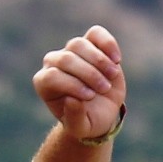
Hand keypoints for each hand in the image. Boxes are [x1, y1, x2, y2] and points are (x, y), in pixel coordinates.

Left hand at [35, 26, 125, 140]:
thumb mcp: (81, 127)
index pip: (52, 76)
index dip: (72, 84)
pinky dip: (108, 44)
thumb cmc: (88, 120)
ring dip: (99, 61)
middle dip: (89, 74)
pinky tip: (117, 60)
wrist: (102, 112)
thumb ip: (74, 117)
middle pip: (66, 58)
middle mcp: (53, 63)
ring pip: (79, 44)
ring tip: (111, 76)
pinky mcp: (90, 43)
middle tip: (104, 89)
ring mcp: (71, 51)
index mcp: (45, 83)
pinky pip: (96, 34)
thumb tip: (72, 100)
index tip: (90, 97)